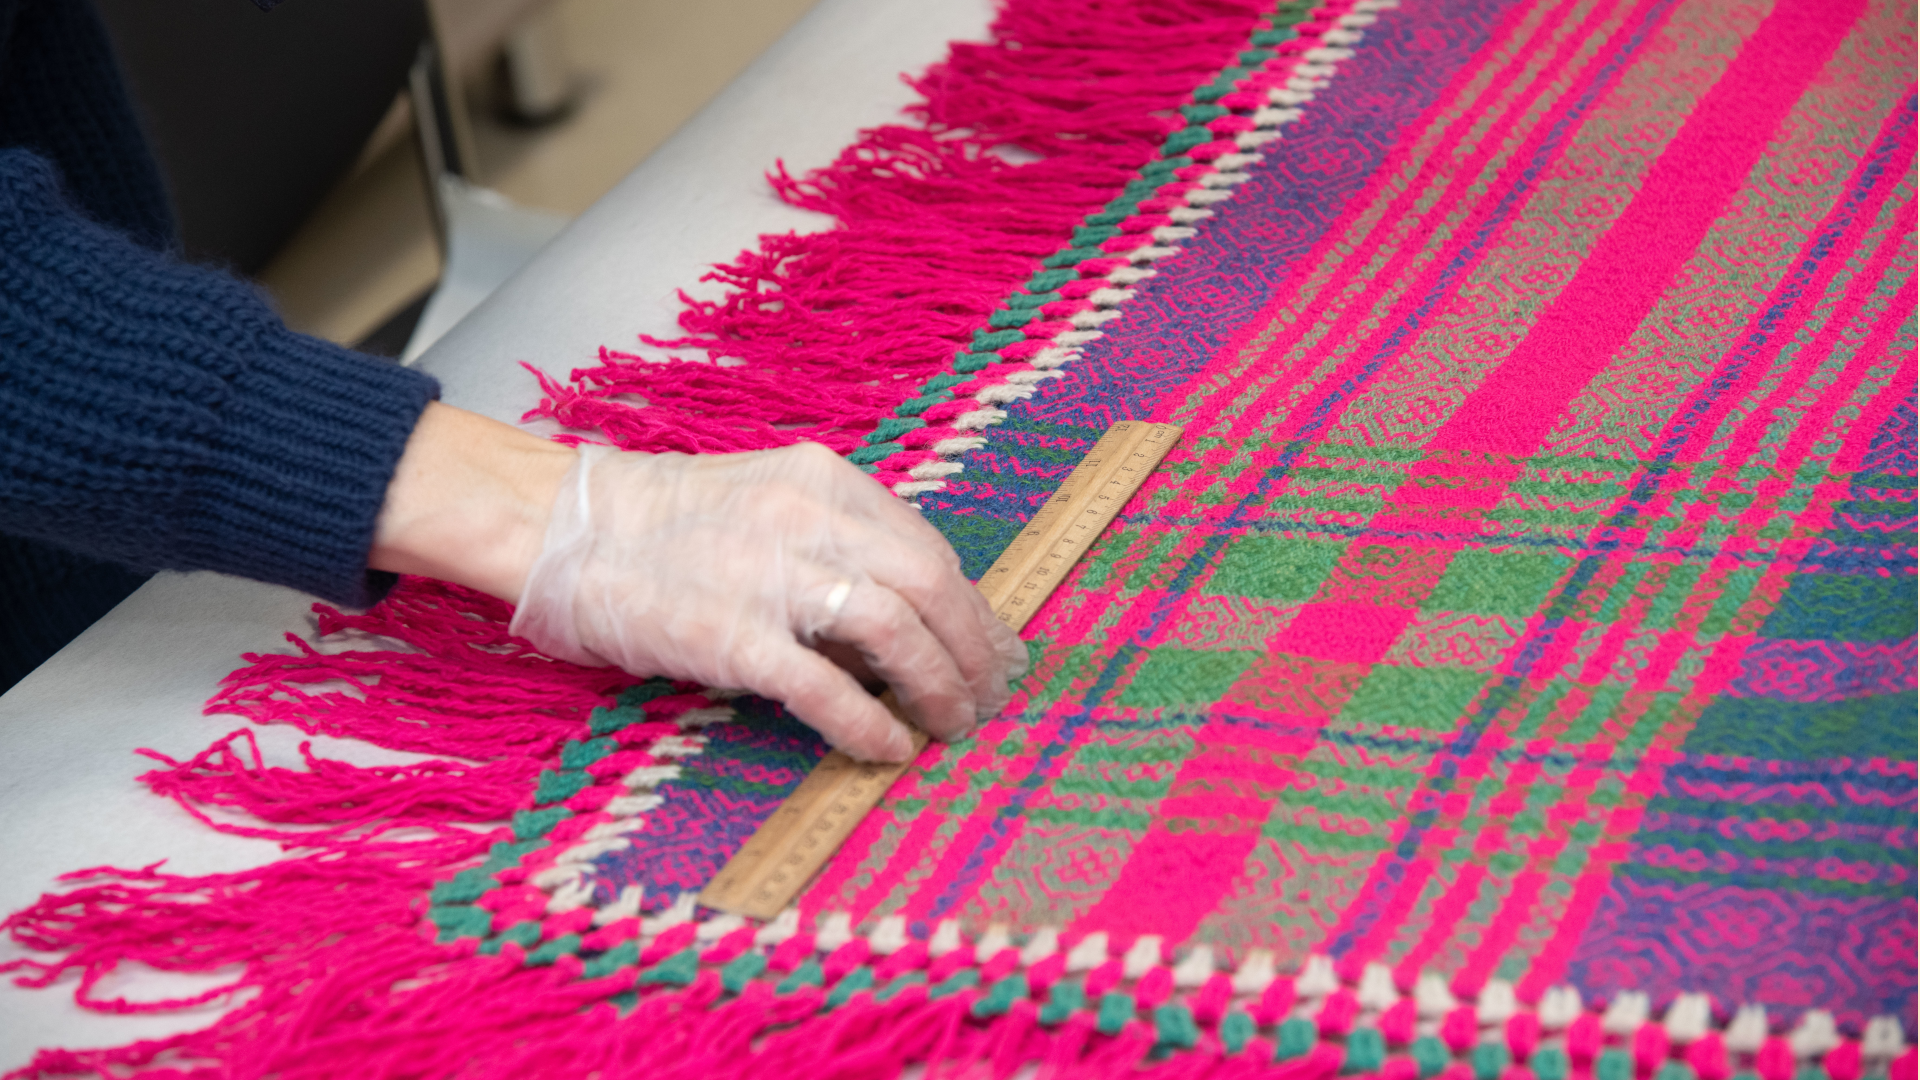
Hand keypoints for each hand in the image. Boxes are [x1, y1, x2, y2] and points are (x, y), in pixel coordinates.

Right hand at [509, 441, 1026, 760]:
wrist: (563, 530)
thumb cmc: (666, 524)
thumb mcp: (768, 501)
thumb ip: (838, 540)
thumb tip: (913, 614)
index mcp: (823, 481)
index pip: (927, 546)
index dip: (971, 606)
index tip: (994, 648)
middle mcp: (807, 519)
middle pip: (930, 583)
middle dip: (973, 648)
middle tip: (988, 695)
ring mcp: (769, 576)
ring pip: (895, 630)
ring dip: (938, 685)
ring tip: (950, 725)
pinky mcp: (730, 636)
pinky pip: (825, 686)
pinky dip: (869, 722)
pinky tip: (889, 746)